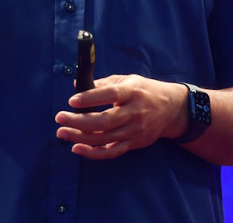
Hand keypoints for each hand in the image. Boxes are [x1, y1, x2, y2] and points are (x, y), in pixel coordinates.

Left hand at [54, 75, 188, 159]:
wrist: (172, 109)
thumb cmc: (145, 91)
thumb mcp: (127, 80)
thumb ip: (103, 84)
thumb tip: (77, 85)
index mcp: (132, 92)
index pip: (110, 95)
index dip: (90, 98)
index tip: (72, 100)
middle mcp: (134, 113)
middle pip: (104, 121)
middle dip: (79, 121)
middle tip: (60, 118)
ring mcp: (135, 131)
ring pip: (105, 138)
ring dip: (80, 137)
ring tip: (62, 132)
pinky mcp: (134, 144)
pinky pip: (111, 152)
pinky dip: (93, 153)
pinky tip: (77, 148)